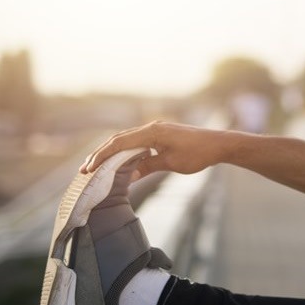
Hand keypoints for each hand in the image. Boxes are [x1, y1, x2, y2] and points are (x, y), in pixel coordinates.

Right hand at [81, 121, 228, 178]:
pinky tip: (118, 161)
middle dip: (101, 153)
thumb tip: (128, 176)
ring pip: (126, 139)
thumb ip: (148, 167)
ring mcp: (156, 130)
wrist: (218, 145)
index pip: (119, 143)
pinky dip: (124, 151)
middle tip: (85, 168)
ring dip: (111, 152)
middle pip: (118, 139)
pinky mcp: (161, 135)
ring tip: (96, 165)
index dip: (102, 155)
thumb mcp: (171, 163)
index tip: (89, 167)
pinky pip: (137, 142)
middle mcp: (151, 128)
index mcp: (152, 132)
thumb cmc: (198, 154)